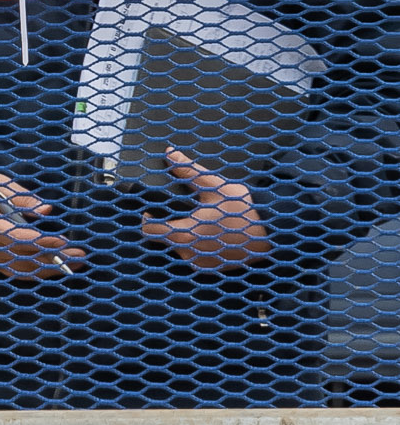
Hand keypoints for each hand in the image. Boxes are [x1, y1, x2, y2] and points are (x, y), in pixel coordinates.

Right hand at [0, 173, 86, 279]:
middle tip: (79, 254)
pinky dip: (38, 272)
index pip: (16, 238)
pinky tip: (56, 268)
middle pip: (24, 258)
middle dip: (55, 258)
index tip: (63, 241)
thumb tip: (46, 209)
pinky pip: (18, 272)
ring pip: (23, 270)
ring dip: (51, 269)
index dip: (41, 242)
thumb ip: (22, 197)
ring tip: (75, 263)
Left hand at [142, 149, 270, 270]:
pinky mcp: (213, 270)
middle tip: (182, 212)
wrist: (276, 235)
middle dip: (169, 225)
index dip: (147, 218)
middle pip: (164, 239)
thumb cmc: (246, 211)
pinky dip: (198, 247)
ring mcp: (201, 265)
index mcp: (183, 235)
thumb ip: (188, 170)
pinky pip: (196, 258)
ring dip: (185, 236)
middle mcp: (188, 255)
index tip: (153, 210)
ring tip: (200, 222)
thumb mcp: (214, 186)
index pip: (149, 230)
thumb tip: (170, 153)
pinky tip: (211, 235)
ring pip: (180, 249)